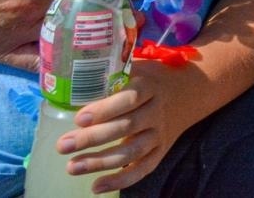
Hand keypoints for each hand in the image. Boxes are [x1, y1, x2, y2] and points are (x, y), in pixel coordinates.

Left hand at [57, 64, 184, 191]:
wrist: (190, 91)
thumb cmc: (152, 78)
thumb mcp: (138, 67)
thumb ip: (113, 72)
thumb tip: (73, 77)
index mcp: (150, 87)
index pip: (130, 98)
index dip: (105, 110)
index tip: (79, 119)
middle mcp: (157, 111)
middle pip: (127, 127)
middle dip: (92, 138)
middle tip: (63, 146)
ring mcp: (160, 133)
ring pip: (132, 151)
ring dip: (101, 161)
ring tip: (72, 167)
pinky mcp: (161, 151)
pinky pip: (143, 169)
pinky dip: (121, 180)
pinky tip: (96, 187)